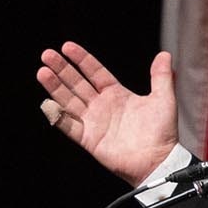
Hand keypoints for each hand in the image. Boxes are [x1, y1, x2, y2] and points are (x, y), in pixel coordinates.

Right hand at [37, 41, 178, 185]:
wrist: (158, 160)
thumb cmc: (162, 132)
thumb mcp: (164, 99)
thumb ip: (161, 77)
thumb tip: (165, 55)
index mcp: (117, 94)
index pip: (94, 72)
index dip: (81, 59)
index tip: (67, 47)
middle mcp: (102, 106)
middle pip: (77, 83)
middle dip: (62, 69)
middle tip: (47, 54)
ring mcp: (93, 122)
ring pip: (69, 100)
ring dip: (55, 87)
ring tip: (42, 72)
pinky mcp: (89, 139)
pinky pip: (69, 125)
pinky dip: (58, 116)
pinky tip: (47, 103)